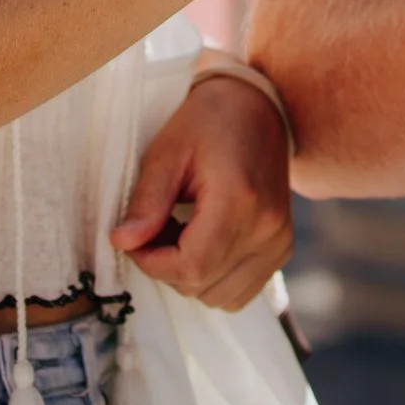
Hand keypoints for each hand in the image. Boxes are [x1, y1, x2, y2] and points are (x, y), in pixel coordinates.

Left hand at [110, 73, 294, 310]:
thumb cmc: (208, 121)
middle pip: (203, 285)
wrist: (257, 106)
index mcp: (240, 200)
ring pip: (221, 297)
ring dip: (191, 275)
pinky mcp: (281, 248)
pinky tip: (204, 240)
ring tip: (181, 232)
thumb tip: (122, 243)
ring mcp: (279, 241)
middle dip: (167, 267)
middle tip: (157, 226)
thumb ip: (147, 201)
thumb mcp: (168, 151)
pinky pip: (241, 291)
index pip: (191, 267)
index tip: (136, 239)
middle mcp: (267, 228)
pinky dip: (214, 277)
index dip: (153, 264)